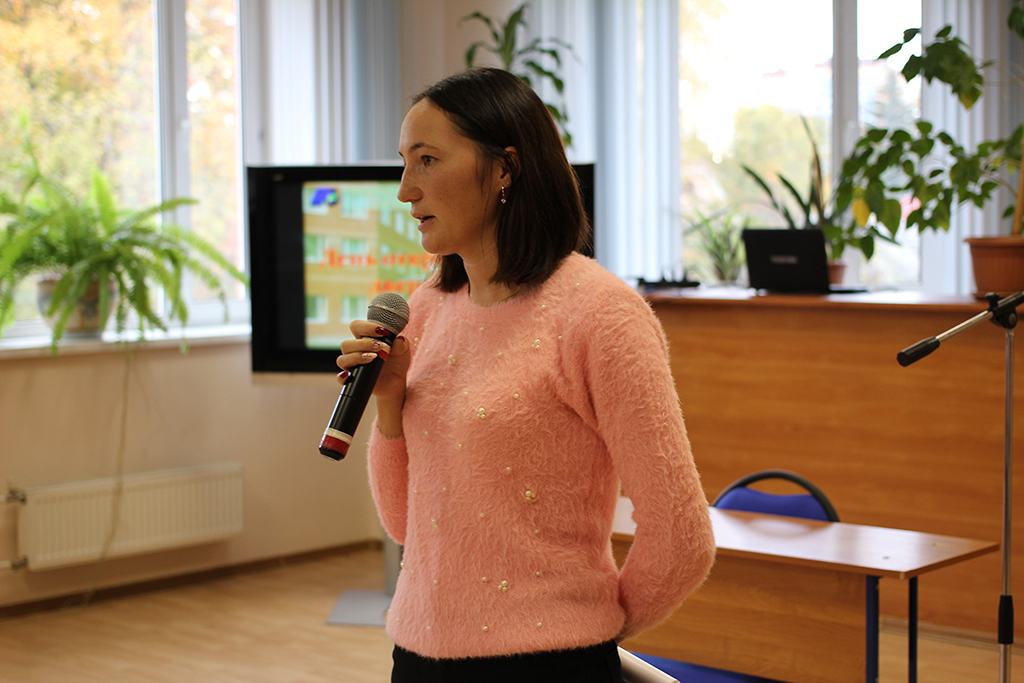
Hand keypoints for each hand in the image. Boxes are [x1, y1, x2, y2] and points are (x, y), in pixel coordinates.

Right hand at [336, 320, 410, 436]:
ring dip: (357, 357)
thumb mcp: (403, 352)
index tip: (382, 332)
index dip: (366, 327)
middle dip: (363, 344)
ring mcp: (352, 366)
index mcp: (364, 339)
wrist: (397, 382)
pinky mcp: (352, 379)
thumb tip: (399, 340)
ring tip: (374, 358)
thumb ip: (402, 344)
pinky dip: (342, 377)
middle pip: (346, 344)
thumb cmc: (397, 362)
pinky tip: (349, 375)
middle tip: (380, 347)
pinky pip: (340, 379)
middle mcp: (354, 351)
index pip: (356, 327)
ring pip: (342, 360)